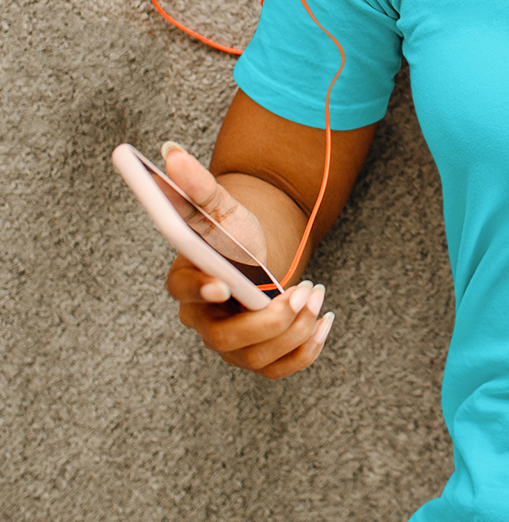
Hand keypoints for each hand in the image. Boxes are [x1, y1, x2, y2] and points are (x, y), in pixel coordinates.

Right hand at [161, 142, 333, 378]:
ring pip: (255, 357)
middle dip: (267, 321)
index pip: (185, 293)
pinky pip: (278, 369)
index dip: (202, 290)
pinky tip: (324, 324)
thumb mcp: (220, 206)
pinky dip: (305, 353)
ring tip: (316, 296)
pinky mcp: (257, 358)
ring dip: (293, 332)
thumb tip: (171, 152)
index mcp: (186, 283)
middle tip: (302, 291)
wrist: (257, 258)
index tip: (225, 283)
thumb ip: (197, 185)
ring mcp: (229, 345)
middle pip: (226, 338)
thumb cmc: (232, 234)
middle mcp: (203, 321)